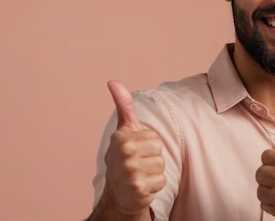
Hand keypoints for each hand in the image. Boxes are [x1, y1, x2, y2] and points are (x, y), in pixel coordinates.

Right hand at [102, 80, 165, 216]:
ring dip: (154, 173)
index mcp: (121, 138)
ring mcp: (129, 173)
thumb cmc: (124, 157)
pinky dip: (154, 186)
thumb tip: (113, 82)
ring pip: (161, 166)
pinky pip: (161, 182)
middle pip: (159, 151)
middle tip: (138, 164)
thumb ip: (123, 106)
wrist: (117, 193)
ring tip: (140, 175)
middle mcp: (123, 154)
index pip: (155, 138)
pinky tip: (142, 187)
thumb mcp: (124, 130)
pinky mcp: (137, 189)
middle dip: (153, 159)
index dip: (149, 145)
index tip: (135, 150)